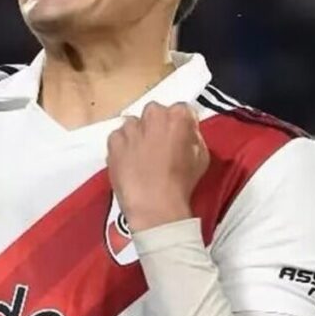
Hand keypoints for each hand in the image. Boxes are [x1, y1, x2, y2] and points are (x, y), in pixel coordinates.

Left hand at [106, 102, 209, 231]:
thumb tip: (186, 133)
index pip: (181, 110)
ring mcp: (130, 127)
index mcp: (178, 116)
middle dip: (157, 125)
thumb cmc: (182, 183)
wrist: (154, 205)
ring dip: (138, 135)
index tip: (181, 138)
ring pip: (134, 124)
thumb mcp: (202, 157)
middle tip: (160, 146)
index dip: (182, 125)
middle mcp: (152, 114)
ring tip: (142, 157)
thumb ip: (193, 137)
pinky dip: (122, 147)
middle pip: (155, 113)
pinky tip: (129, 163)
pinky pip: (118, 138)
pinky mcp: (113, 141)